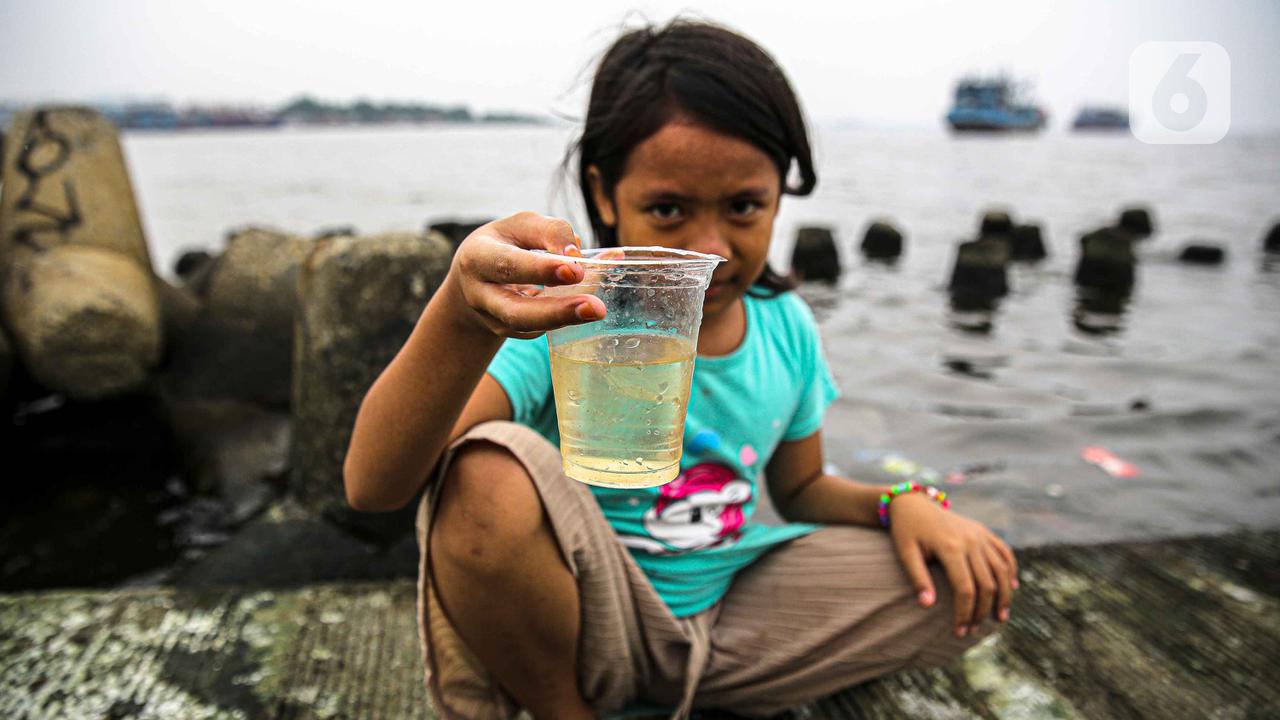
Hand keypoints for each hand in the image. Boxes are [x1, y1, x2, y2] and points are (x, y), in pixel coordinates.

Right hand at [448, 212, 607, 337]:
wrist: (473, 278)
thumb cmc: (503, 244)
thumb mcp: (520, 227)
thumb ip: (550, 233)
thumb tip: (582, 253)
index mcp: (478, 258)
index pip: (509, 263)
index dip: (541, 269)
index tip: (576, 268)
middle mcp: (480, 295)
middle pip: (515, 311)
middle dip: (556, 310)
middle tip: (594, 306)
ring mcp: (493, 320)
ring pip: (528, 327)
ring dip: (563, 319)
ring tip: (596, 311)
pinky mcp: (508, 332)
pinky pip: (539, 328)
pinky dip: (565, 317)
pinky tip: (587, 308)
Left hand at [888, 493, 1017, 636]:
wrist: (914, 503)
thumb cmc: (907, 531)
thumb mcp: (905, 553)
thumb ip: (917, 578)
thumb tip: (927, 606)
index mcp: (950, 547)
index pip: (965, 589)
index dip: (964, 613)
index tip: (960, 631)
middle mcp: (970, 541)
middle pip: (986, 584)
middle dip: (982, 611)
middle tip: (973, 630)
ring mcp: (980, 535)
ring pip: (1001, 571)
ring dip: (1003, 596)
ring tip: (999, 618)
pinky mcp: (984, 532)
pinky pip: (1005, 553)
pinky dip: (1010, 571)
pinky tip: (1010, 589)